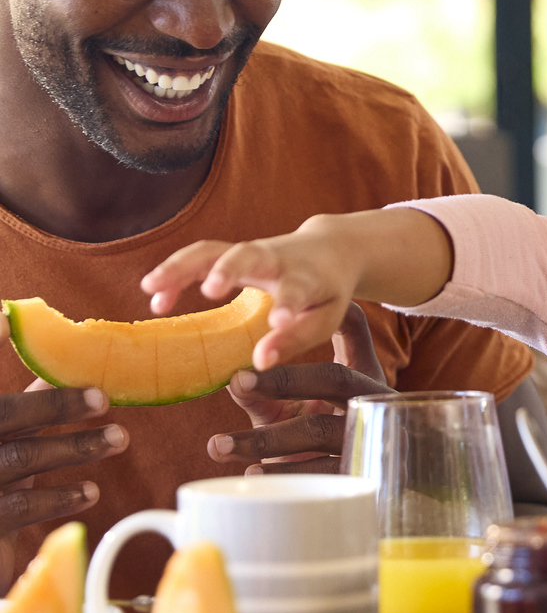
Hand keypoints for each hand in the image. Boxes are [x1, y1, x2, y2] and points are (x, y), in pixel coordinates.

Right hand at [0, 361, 126, 590]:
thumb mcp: (10, 433)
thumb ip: (33, 401)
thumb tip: (77, 363)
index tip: (5, 315)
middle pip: (4, 414)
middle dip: (53, 404)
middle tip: (103, 398)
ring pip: (21, 457)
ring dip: (75, 447)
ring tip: (119, 439)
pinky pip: (21, 506)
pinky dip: (60, 496)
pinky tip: (90, 491)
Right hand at [142, 220, 364, 371]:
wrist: (329, 250)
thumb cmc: (324, 294)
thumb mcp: (323, 319)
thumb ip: (293, 340)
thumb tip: (259, 363)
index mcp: (306, 278)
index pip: (297, 290)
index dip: (287, 306)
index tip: (277, 321)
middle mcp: (276, 259)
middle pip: (250, 254)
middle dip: (229, 269)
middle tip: (210, 288)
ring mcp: (250, 252)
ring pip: (213, 250)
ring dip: (182, 266)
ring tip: (152, 289)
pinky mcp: (229, 252)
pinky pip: (197, 256)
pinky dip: (174, 272)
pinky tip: (154, 295)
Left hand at [206, 304, 389, 474]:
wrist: (343, 482)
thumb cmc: (313, 433)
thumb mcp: (288, 407)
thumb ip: (262, 392)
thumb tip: (231, 381)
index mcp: (361, 369)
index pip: (352, 325)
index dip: (320, 315)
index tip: (273, 320)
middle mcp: (372, 397)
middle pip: (336, 378)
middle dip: (286, 379)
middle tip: (240, 381)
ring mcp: (370, 435)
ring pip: (318, 430)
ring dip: (267, 438)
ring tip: (221, 444)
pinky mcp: (360, 472)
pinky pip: (320, 471)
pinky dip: (284, 471)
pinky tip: (254, 471)